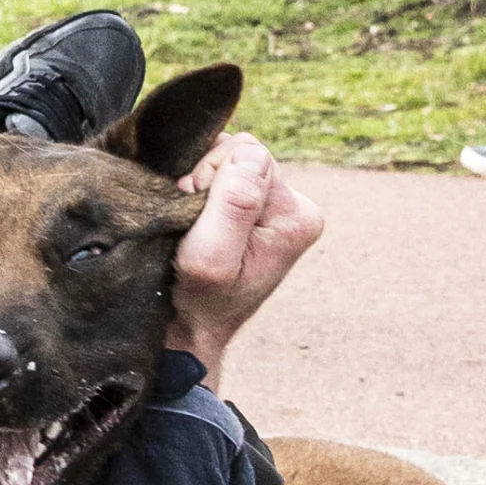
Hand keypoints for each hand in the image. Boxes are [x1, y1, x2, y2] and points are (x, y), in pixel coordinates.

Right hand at [165, 131, 320, 390]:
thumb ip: (233, 205)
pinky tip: (192, 219)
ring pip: (226, 160)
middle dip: (203, 179)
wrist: (190, 332)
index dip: (209, 176)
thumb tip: (251, 154)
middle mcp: (292, 207)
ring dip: (197, 185)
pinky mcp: (250, 209)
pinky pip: (219, 172)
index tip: (193, 219)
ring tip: (189, 227)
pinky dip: (197, 189)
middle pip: (239, 153)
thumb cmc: (198, 302)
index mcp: (296, 216)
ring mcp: (273, 207)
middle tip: (189, 226)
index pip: (249, 155)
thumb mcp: (210, 258)